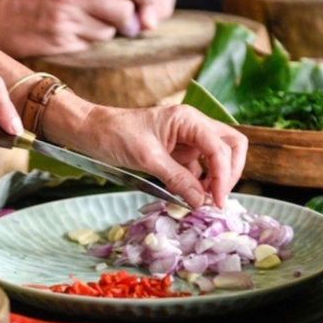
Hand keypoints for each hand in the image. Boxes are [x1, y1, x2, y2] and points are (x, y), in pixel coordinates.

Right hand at [0, 0, 159, 57]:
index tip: (150, 0)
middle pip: (124, 8)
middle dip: (134, 15)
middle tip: (133, 19)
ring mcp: (66, 20)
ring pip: (110, 30)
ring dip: (111, 28)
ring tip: (92, 21)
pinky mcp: (60, 42)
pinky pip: (91, 43)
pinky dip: (92, 39)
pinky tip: (75, 31)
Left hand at [47, 98, 246, 207]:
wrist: (92, 132)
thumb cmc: (115, 135)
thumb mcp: (147, 158)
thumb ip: (177, 178)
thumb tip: (200, 201)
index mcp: (189, 120)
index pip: (222, 147)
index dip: (224, 176)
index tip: (215, 201)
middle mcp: (194, 127)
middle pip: (231, 147)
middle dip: (229, 173)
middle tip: (215, 199)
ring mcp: (187, 141)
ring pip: (217, 160)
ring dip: (215, 181)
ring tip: (201, 202)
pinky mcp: (177, 154)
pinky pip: (197, 170)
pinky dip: (198, 184)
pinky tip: (188, 197)